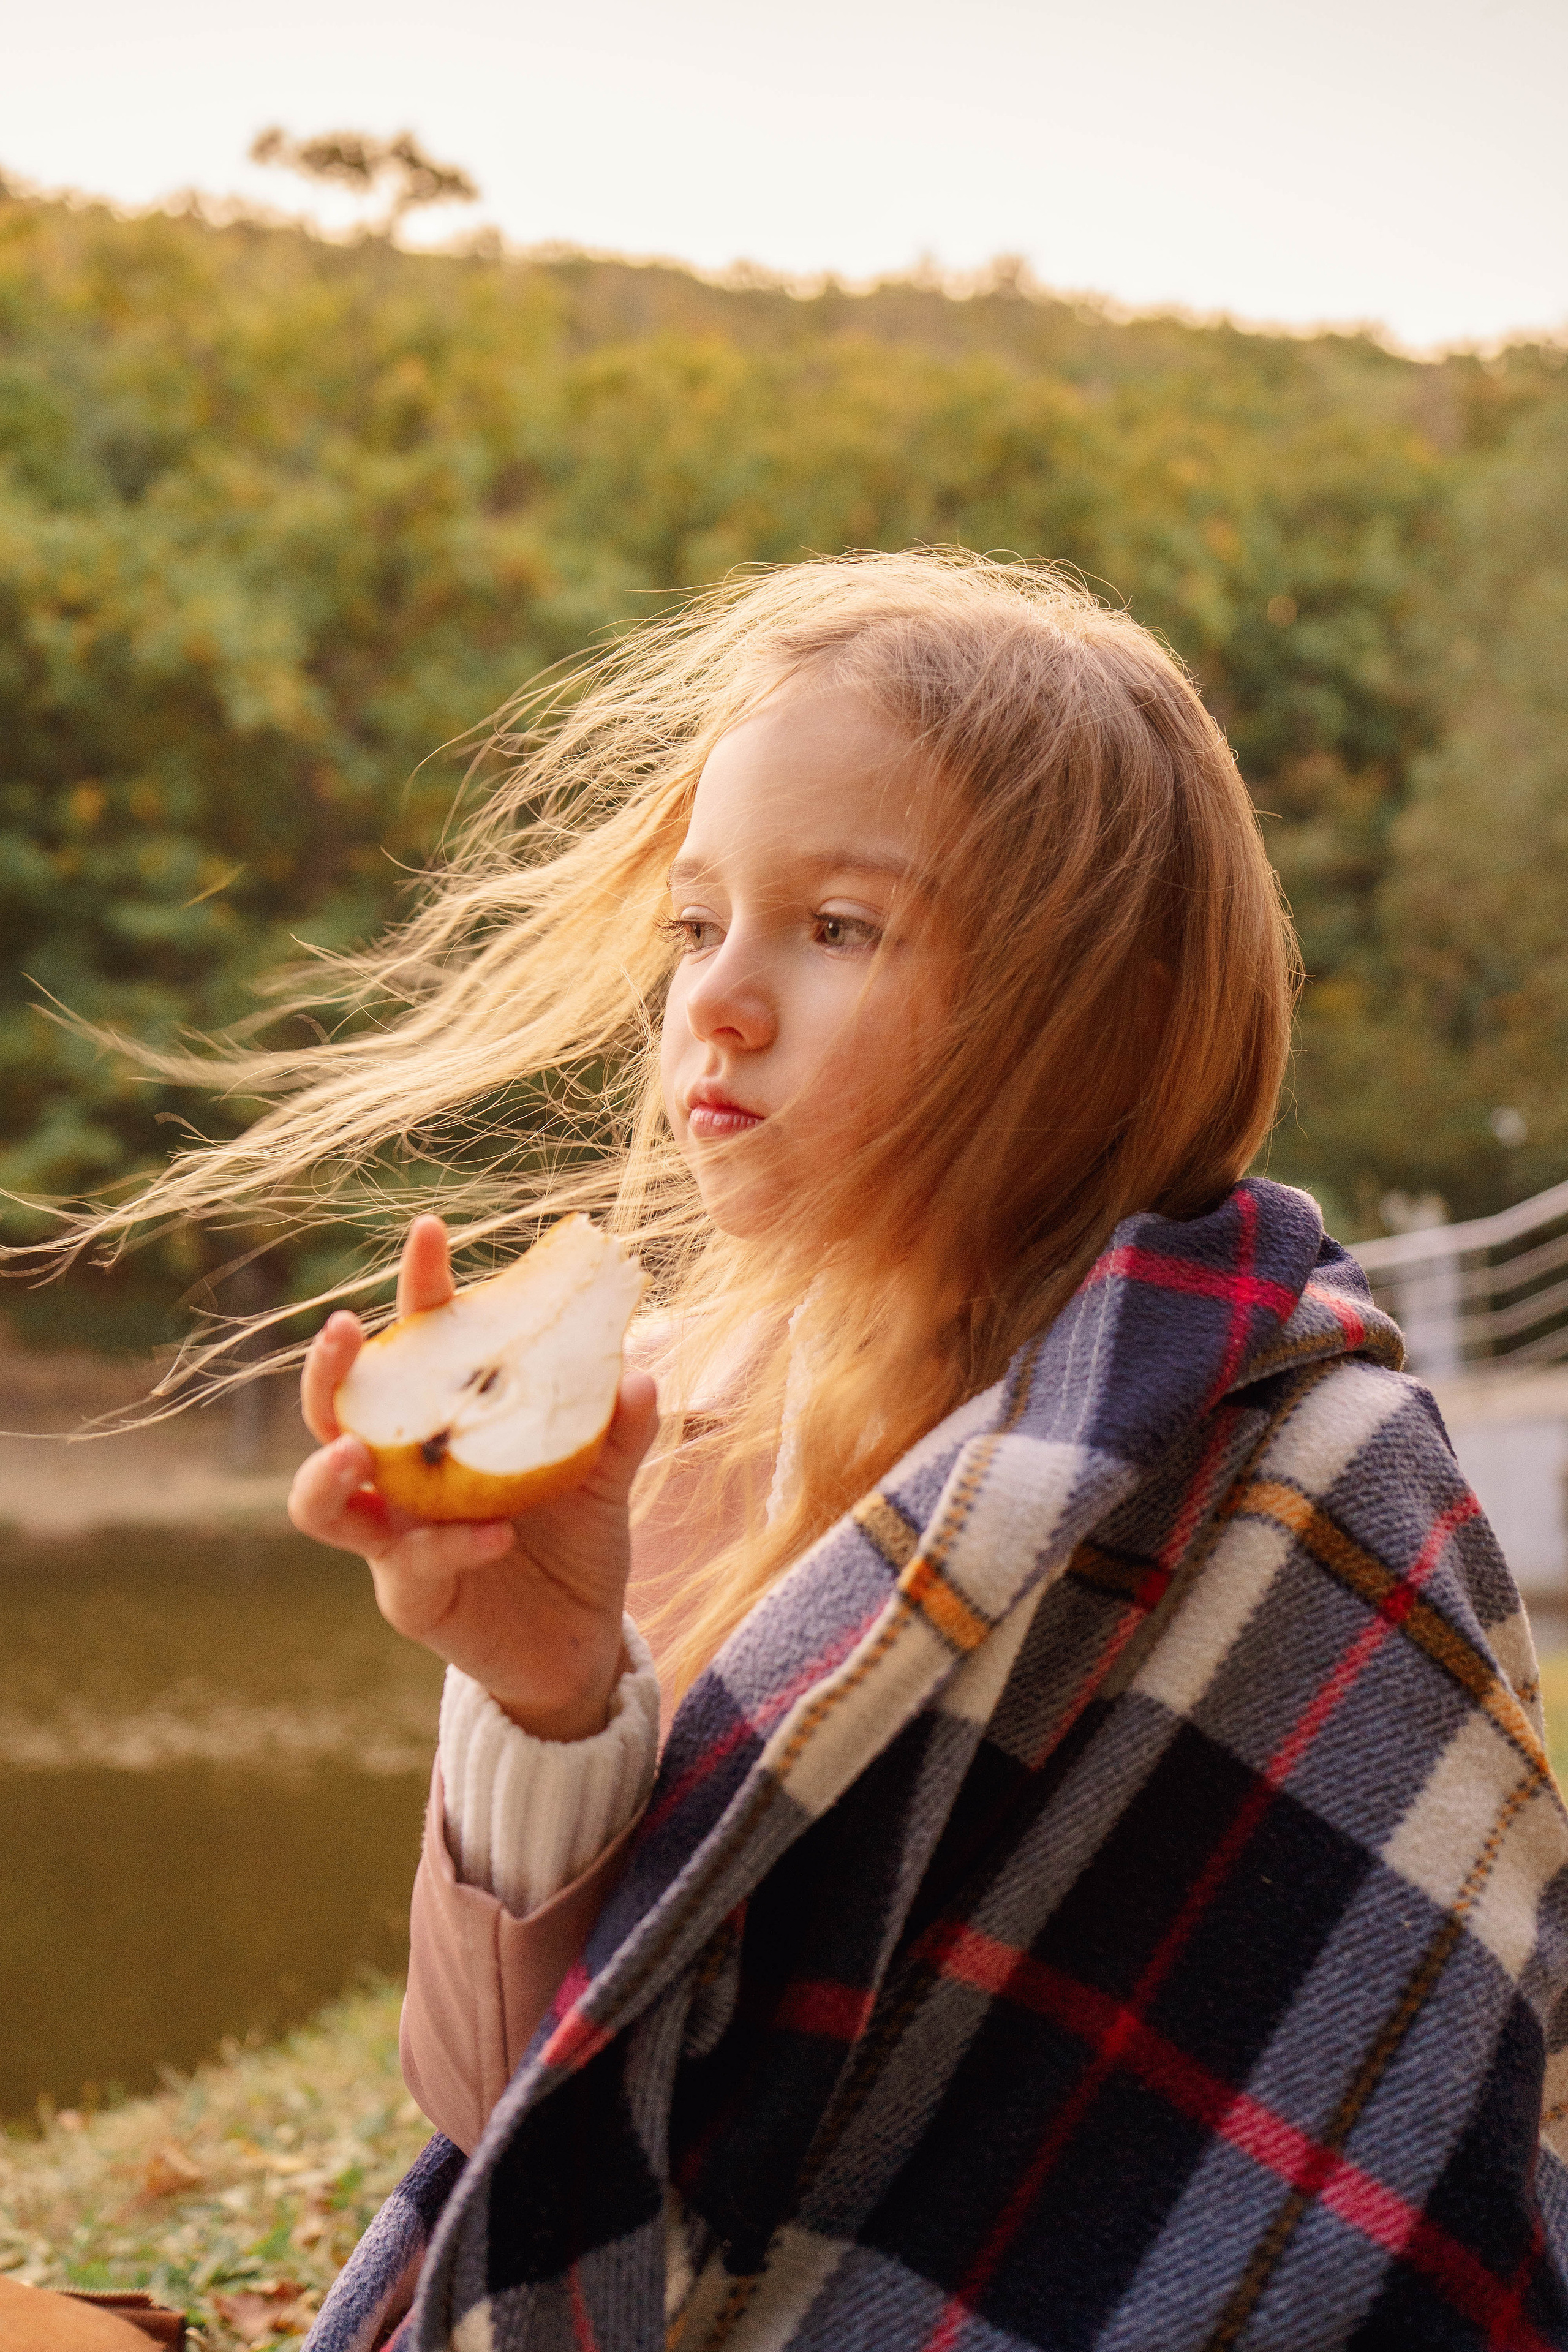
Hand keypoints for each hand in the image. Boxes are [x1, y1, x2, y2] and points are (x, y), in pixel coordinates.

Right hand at [287, 1214, 658, 1740]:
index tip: (431, 1229)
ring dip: (331, 1472)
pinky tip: (498, 1532)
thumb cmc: (576, 1543)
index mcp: (443, 1429)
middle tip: (345, 1329)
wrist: (581, 1642)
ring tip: (359, 1450)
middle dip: (327, 1371)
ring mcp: (393, 1541)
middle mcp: (401, 1478)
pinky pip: (408, 1568)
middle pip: (332, 1414)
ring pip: (322, 1505)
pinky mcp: (411, 1599)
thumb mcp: (607, 1479)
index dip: (417, 1286)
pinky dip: (447, 1545)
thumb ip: (617, 1431)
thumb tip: (639, 1372)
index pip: (417, 1345)